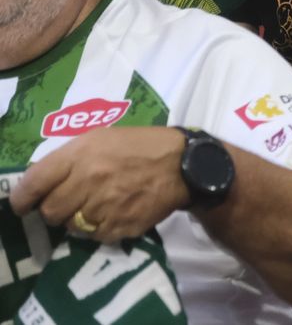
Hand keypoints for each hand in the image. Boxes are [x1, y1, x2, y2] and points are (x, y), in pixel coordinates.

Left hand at [11, 127, 188, 243]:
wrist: (185, 164)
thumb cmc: (140, 146)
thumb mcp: (102, 138)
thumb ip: (69, 159)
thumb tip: (40, 184)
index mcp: (82, 154)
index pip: (34, 183)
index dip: (21, 198)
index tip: (22, 204)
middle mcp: (90, 180)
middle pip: (50, 211)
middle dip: (56, 209)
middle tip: (70, 202)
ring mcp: (106, 206)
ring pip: (71, 227)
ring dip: (79, 220)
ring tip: (97, 207)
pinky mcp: (121, 226)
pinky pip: (96, 237)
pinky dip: (101, 229)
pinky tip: (115, 213)